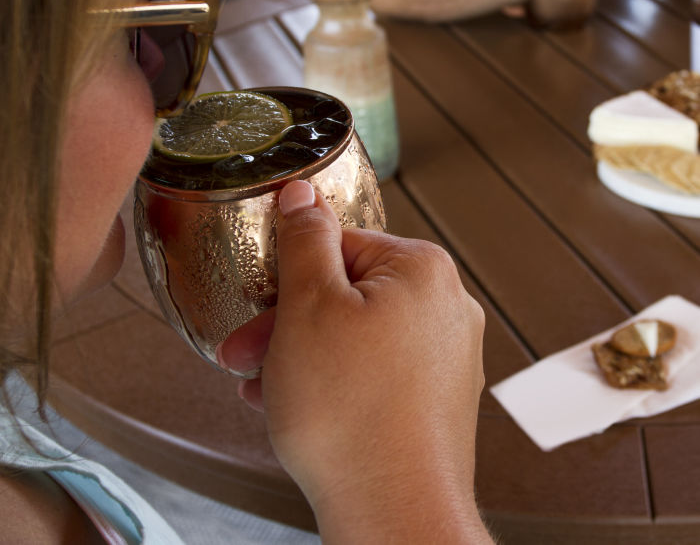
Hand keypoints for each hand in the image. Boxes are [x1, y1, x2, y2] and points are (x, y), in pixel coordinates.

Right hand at [218, 180, 489, 540]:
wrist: (394, 514)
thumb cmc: (352, 415)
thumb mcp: (308, 306)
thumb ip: (304, 240)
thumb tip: (302, 195)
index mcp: (422, 270)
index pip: (340, 245)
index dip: (289, 277)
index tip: (261, 302)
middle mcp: (446, 308)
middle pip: (347, 295)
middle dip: (288, 324)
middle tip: (249, 352)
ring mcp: (446, 357)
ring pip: (356, 337)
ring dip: (303, 356)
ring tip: (265, 387)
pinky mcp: (437, 398)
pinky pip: (375, 372)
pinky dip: (335, 382)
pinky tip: (299, 406)